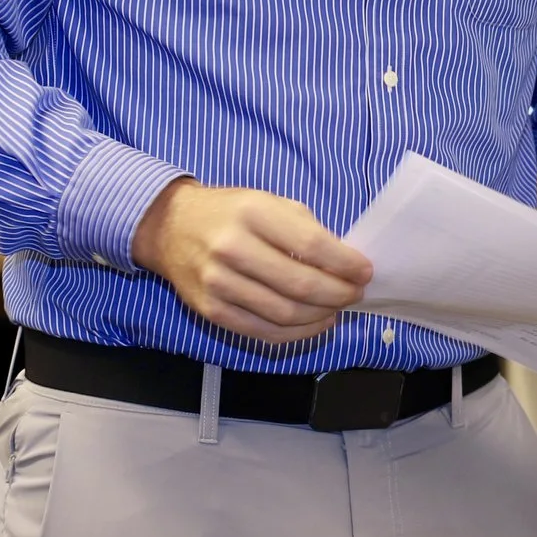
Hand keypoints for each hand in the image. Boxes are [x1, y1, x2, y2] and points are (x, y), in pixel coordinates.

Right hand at [130, 178, 372, 344]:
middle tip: (356, 294)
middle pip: (300, 284)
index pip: (311, 245)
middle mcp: (232, 248)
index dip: (345, 264)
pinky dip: (296, 334)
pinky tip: (315, 324)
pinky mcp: (210, 311)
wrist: (171, 227)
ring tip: (338, 308)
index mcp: (253, 213)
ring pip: (284, 313)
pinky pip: (262, 332)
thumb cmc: (232, 212)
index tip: (365, 272)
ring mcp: (218, 283)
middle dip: (339, 294)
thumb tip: (345, 263)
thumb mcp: (270, 202)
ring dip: (321, 316)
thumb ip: (306, 229)